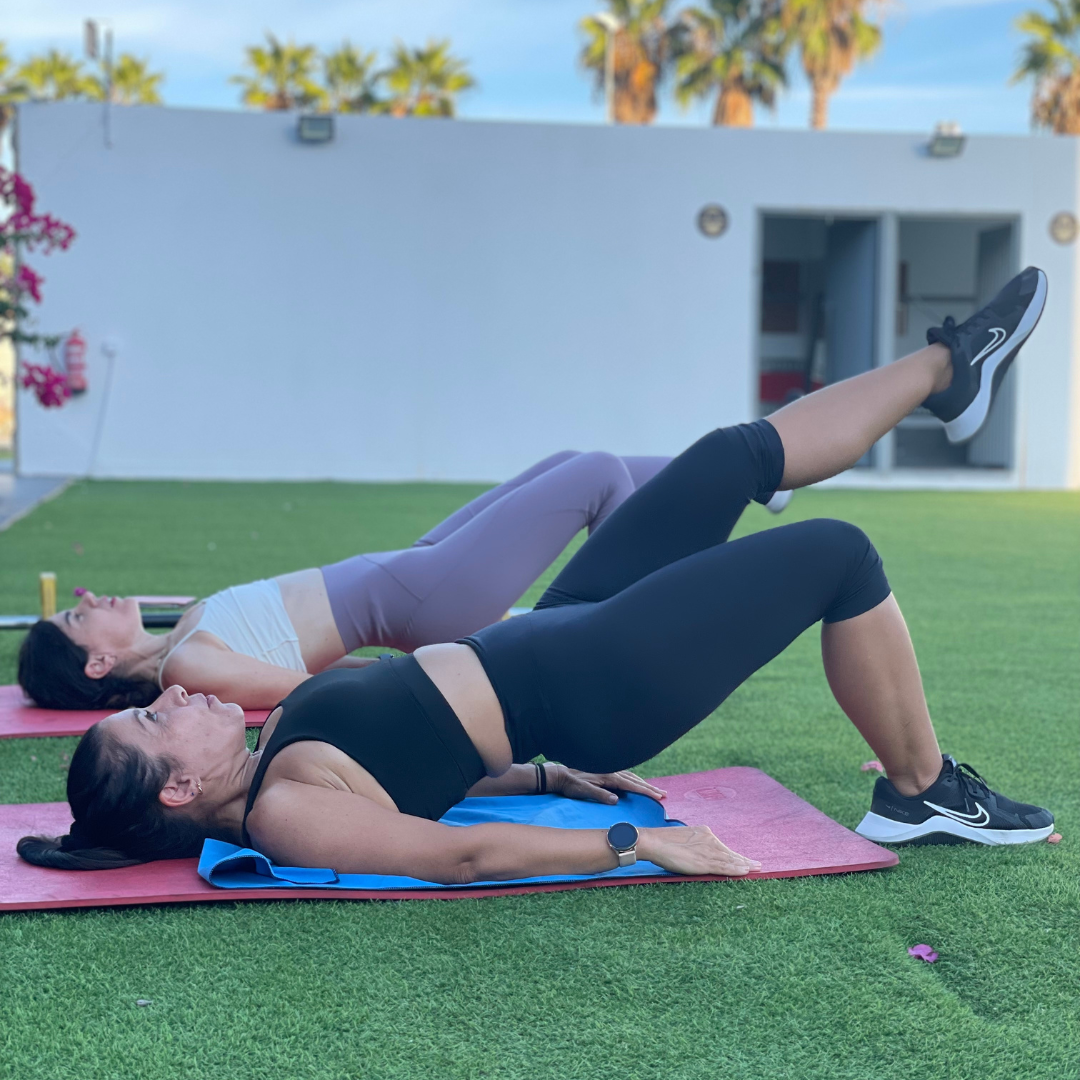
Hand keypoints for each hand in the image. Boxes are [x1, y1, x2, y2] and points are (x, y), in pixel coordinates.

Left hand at [548, 764, 666, 804]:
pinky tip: (636, 784)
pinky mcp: (605, 771)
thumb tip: (617, 800)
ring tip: (655, 790)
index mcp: (609, 775)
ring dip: (643, 784)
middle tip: (664, 795)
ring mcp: (609, 770)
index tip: (659, 796)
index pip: (632, 785)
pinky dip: (634, 780)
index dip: (646, 791)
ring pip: (631, 777)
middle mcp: (611, 771)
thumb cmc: (571, 784)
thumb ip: (600, 795)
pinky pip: (624, 776)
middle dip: (650, 788)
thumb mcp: (583, 791)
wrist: (559, 774)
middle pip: (635, 780)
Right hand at [638, 825, 760, 876]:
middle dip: (744, 860)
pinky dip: (736, 869)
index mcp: (704, 833)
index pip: (722, 847)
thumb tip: (696, 853)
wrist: (653, 842)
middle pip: (730, 852)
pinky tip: (745, 871)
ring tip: (757, 869)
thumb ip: (693, 846)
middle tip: (758, 865)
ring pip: (730, 860)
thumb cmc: (663, 842)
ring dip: (744, 865)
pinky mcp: (704, 862)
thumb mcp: (682, 841)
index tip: (744, 859)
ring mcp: (708, 851)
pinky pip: (724, 867)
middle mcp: (709, 839)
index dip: (734, 854)